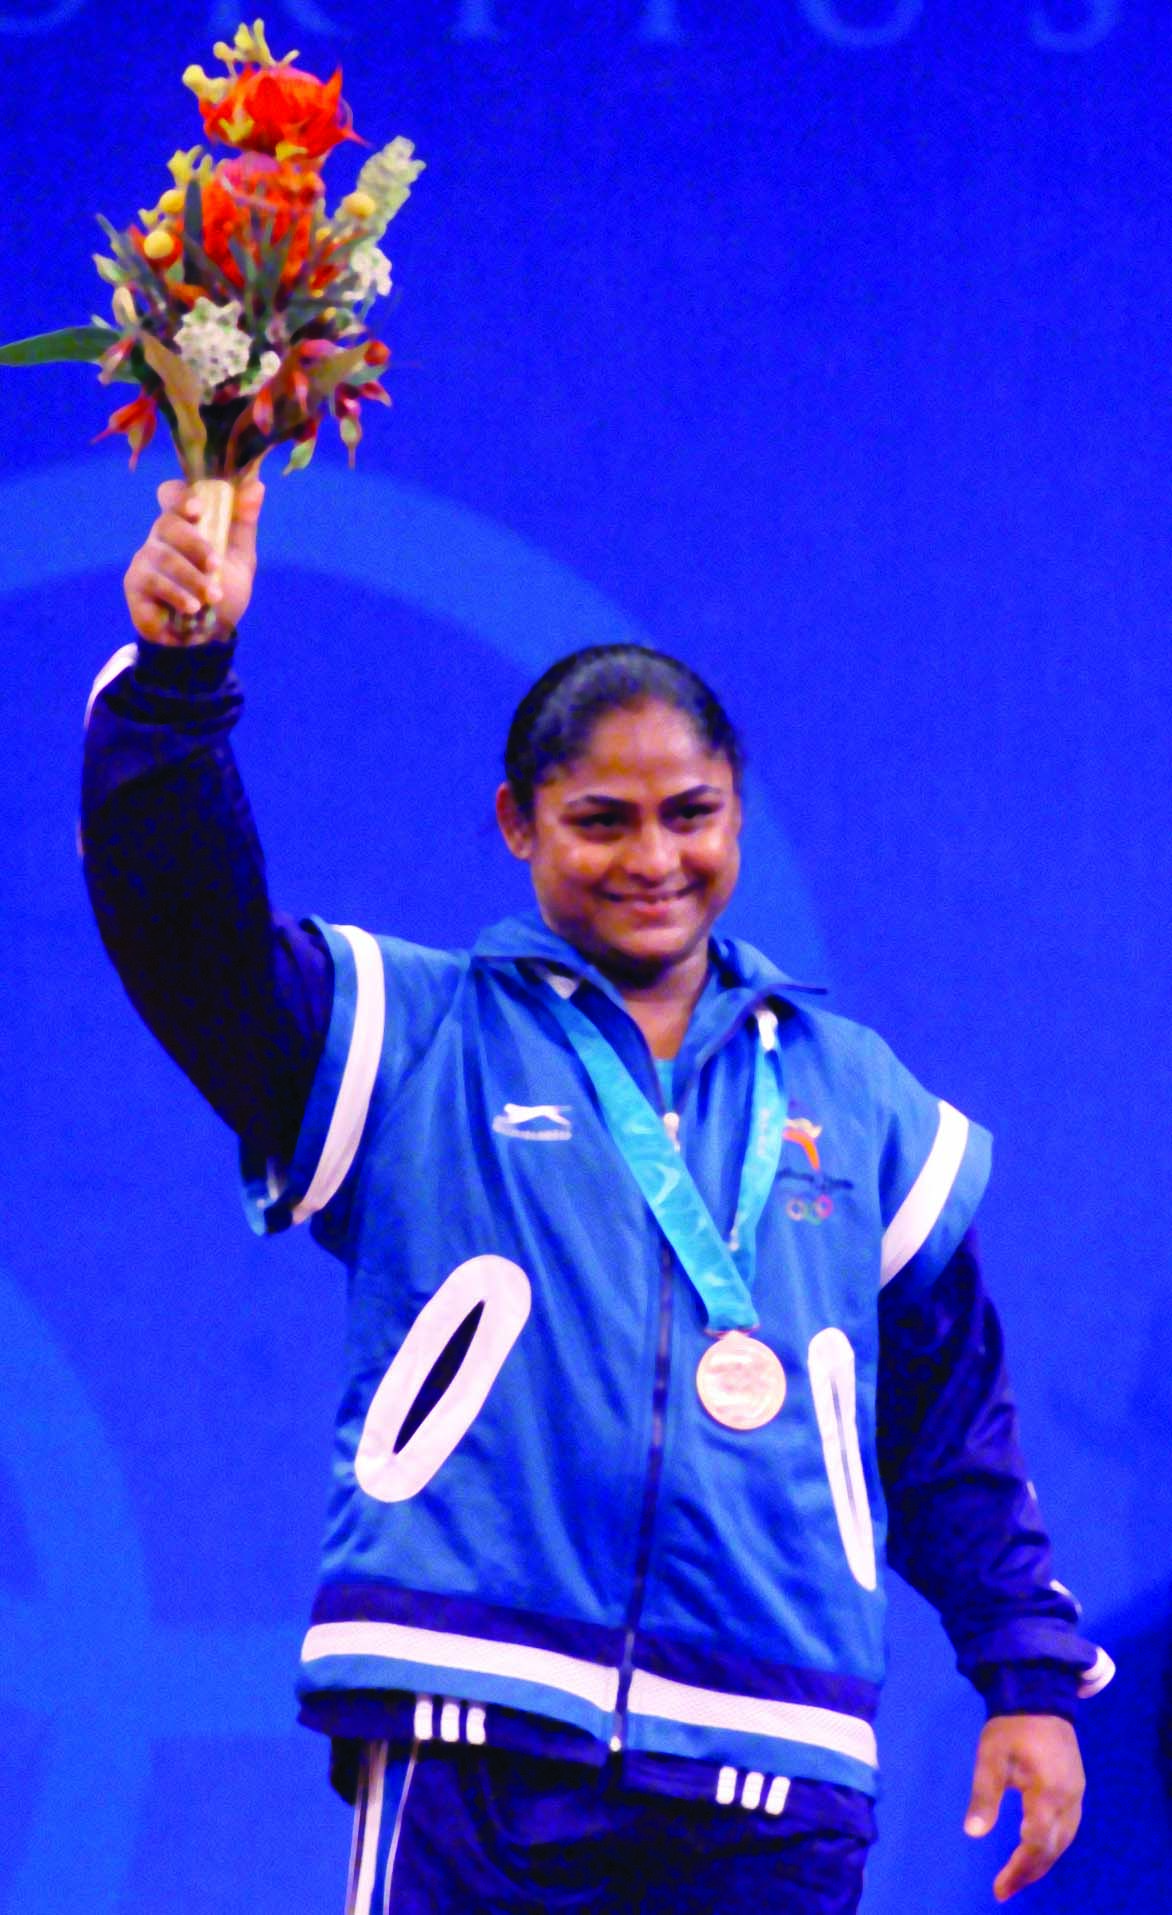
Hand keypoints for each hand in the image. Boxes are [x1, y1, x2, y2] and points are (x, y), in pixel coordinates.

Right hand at [123, 473, 263, 643]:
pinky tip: (192, 607)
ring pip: (162, 556)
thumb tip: (257, 485)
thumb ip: (244, 524)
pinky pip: (152, 581)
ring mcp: (145, 560)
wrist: (207, 639)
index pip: (172, 495)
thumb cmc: (222, 592)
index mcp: (185, 524)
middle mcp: (161, 537)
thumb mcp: (241, 559)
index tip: (198, 510)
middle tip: (216, 566)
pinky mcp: (135, 585)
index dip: (180, 496)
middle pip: (167, 524)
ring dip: (191, 577)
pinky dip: (176, 594)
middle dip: (194, 545)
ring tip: (212, 597)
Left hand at [965, 1715, 1084, 1900]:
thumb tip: (973, 1833)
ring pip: (1064, 1840)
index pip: (1035, 1844)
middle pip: (1053, 1848)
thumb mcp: (990, 1758)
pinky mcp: (1077, 1787)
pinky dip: (1052, 1844)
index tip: (1000, 1887)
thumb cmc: (1011, 1726)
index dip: (1019, 1869)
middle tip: (1006, 1888)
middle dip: (1030, 1871)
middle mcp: (1069, 1799)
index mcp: (1047, 1794)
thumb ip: (984, 1797)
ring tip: (1019, 1875)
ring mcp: (1077, 1793)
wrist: (1038, 1693)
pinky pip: (1068, 1827)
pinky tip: (1037, 1848)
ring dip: (1042, 1861)